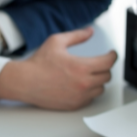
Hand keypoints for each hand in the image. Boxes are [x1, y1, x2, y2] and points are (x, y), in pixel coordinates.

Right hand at [0, 27, 116, 109]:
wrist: (24, 82)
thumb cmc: (38, 63)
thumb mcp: (56, 42)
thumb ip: (76, 36)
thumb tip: (89, 32)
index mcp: (81, 67)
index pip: (109, 62)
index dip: (112, 56)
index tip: (111, 54)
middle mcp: (83, 83)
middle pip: (107, 76)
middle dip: (103, 68)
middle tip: (97, 64)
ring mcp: (79, 96)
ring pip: (100, 89)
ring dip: (97, 81)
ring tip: (87, 75)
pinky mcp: (74, 105)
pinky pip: (90, 99)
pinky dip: (88, 92)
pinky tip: (79, 85)